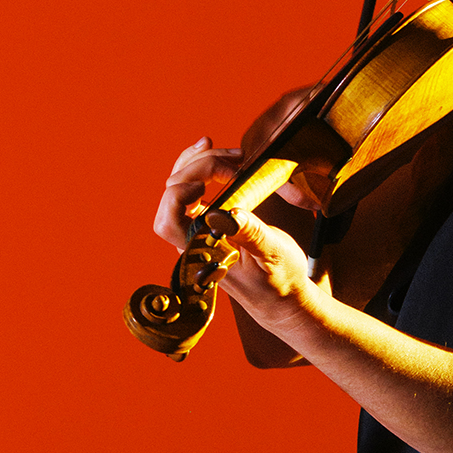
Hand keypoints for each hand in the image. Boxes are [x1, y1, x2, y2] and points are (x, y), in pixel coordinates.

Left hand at [153, 138, 323, 333]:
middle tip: (234, 159)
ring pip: (181, 187)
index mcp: (201, 254)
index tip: (203, 184)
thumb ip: (250, 234)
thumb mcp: (272, 257)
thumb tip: (229, 214)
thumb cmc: (280, 283)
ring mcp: (197, 230)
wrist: (284, 299)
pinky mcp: (208, 222)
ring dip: (201, 163)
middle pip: (173, 195)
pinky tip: (215, 154)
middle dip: (199, 169)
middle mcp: (192, 241)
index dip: (176, 197)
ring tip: (229, 152)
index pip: (168, 221)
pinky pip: (194, 190)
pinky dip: (202, 169)